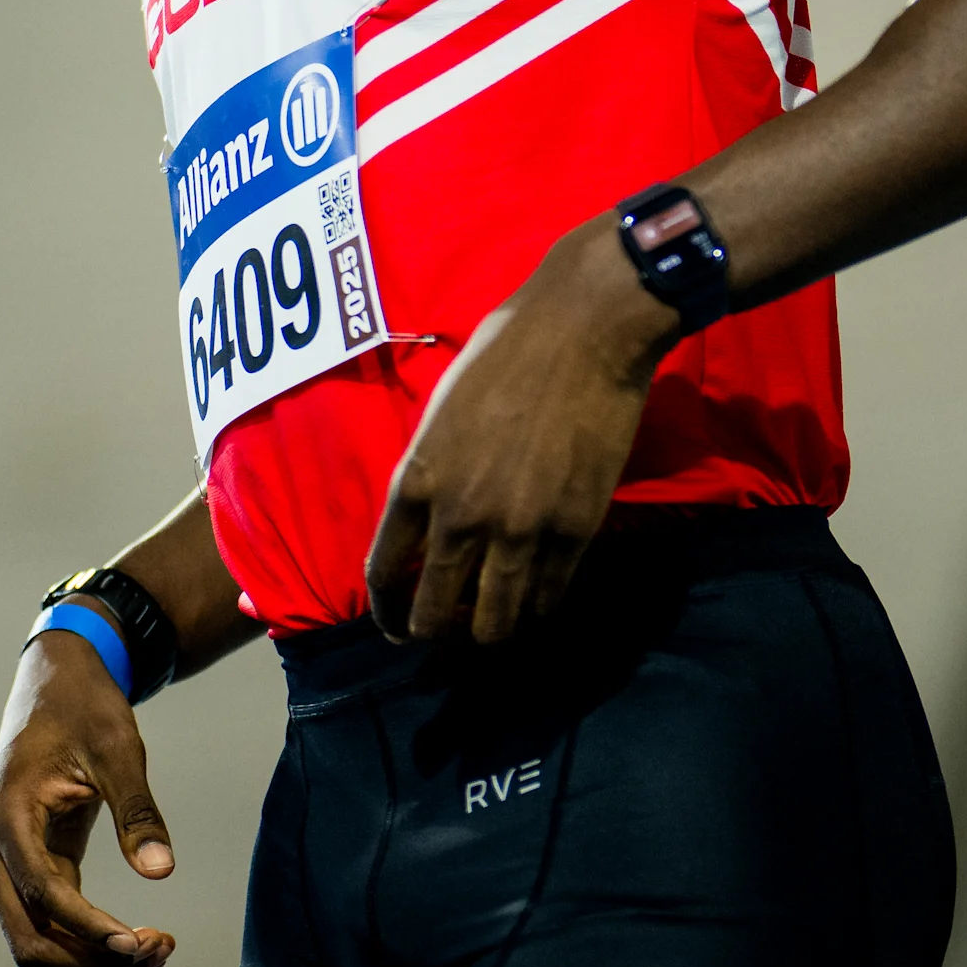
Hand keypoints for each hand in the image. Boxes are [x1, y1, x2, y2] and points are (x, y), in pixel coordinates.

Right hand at [0, 629, 180, 966]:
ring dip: (92, 964)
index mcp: (7, 817)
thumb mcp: (117, 750)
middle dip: (92, 962)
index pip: (44, 895)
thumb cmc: (83, 707)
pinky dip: (91, 945)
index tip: (140, 942)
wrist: (57, 682)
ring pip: (38, 945)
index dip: (91, 929)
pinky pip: (53, 927)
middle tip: (158, 949)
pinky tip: (141, 940)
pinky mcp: (32, 870)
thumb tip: (161, 872)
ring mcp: (9, 865)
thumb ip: (137, 811)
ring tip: (157, 950)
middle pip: (30, 941)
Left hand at [363, 216, 677, 642]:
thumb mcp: (441, 412)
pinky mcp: (573, 533)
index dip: (385, 608)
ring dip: (485, 634)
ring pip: (493, 622)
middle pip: (433, 611)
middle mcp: (459, 517)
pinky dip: (535, 609)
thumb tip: (428, 518)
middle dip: (430, 631)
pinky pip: (547, 598)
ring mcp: (518, 532)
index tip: (392, 621)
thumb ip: (430, 471)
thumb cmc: (504, 353)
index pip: (384, 570)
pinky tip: (532, 606)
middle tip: (438, 634)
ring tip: (487, 629)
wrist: (582, 332)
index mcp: (417, 480)